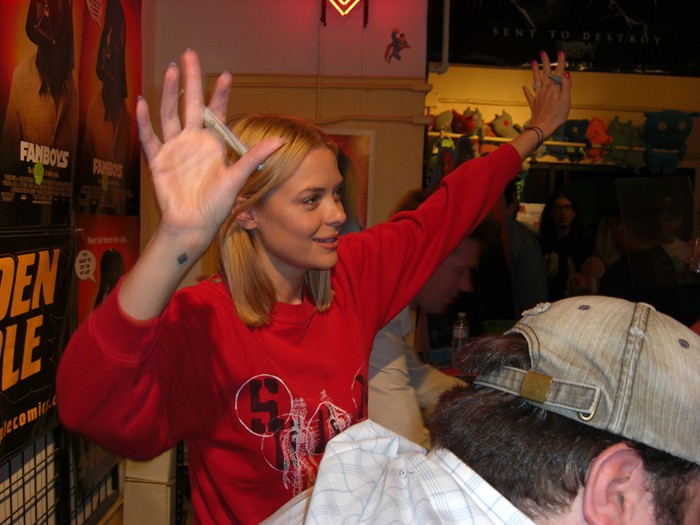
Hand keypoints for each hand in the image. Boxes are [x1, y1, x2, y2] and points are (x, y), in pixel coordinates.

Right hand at [136, 50, 283, 246]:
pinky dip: (144, 121)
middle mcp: (193, 140)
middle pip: (190, 104)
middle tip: (190, 54)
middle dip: (190, 79)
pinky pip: (149, 137)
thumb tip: (281, 140)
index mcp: (213, 143)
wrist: (193, 224)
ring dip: (170, 93)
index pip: (216, 112)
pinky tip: (143, 102)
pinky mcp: (158, 159)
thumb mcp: (238, 177)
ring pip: (169, 114)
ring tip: (173, 70)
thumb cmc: (217, 204)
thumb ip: (254, 156)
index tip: (225, 74)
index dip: (220, 93)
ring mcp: (174, 148)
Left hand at [522, 50, 570, 137]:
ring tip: (533, 62)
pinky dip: (527, 90)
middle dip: (545, 61)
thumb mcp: (566, 101)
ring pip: (536, 80)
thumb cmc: (556, 117)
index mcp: (554, 88)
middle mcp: (545, 90)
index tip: (561, 52)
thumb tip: (566, 74)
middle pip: (545, 72)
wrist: (542, 128)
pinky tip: (525, 87)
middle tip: (543, 52)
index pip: (558, 71)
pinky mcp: (534, 104)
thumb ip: (566, 86)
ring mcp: (538, 96)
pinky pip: (530, 95)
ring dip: (535, 71)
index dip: (560, 61)